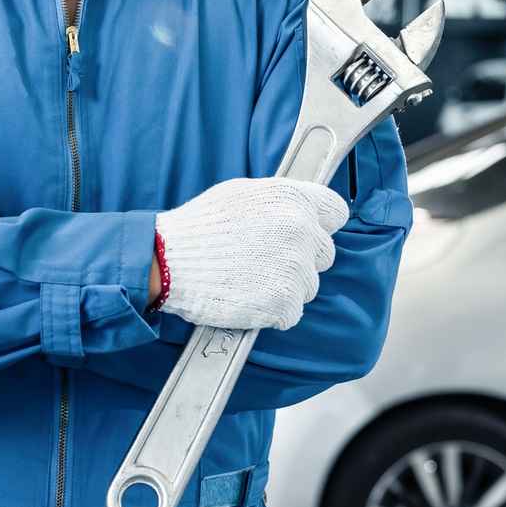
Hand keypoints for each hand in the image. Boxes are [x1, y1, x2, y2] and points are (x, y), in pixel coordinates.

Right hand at [154, 178, 348, 331]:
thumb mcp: (244, 193)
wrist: (169, 260)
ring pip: (309, 286)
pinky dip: (273, 313)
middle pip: (325, 254)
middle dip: (302, 260)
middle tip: (266, 261)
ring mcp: (294, 267)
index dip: (320, 225)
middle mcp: (301, 229)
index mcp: (294, 198)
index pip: (336, 212)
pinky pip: (292, 313)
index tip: (307, 234)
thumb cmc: (201, 226)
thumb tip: (305, 207)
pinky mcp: (284, 301)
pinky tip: (248, 298)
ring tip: (250, 279)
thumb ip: (281, 199)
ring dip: (286, 287)